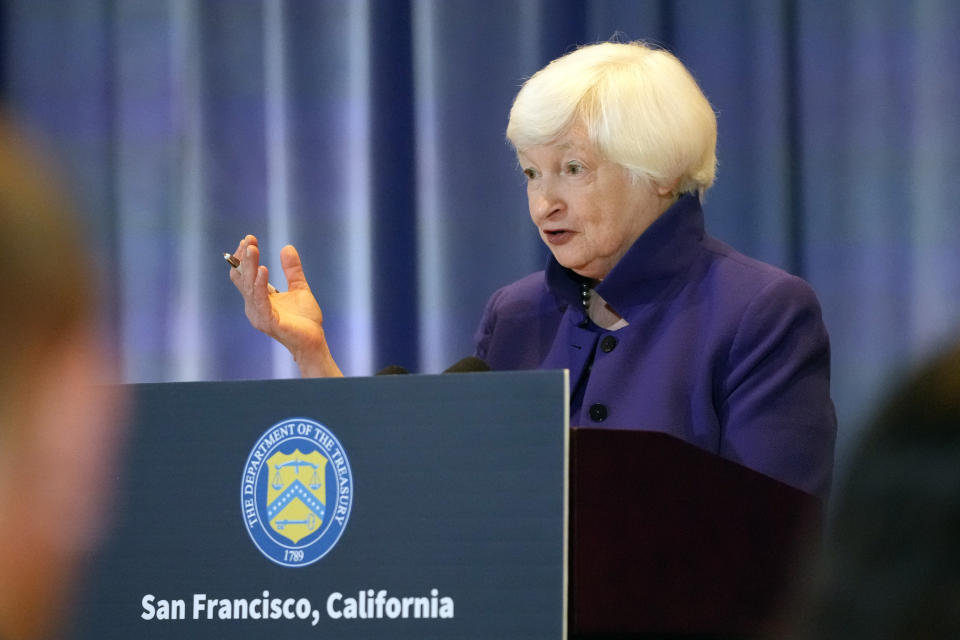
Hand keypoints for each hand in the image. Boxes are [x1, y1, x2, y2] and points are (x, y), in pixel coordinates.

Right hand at [228, 235, 342, 376]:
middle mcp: (254, 306)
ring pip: (249, 286)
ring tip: (252, 248)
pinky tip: (263, 269)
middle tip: (249, 239)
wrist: (314, 341)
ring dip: (250, 265)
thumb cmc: (305, 319)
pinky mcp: (268, 321)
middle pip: (243, 278)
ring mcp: (259, 314)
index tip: (249, 239)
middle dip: (244, 257)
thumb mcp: (299, 288)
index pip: (244, 275)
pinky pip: (260, 300)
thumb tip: (287, 247)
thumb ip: (292, 270)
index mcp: (258, 298)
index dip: (244, 257)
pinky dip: (260, 284)